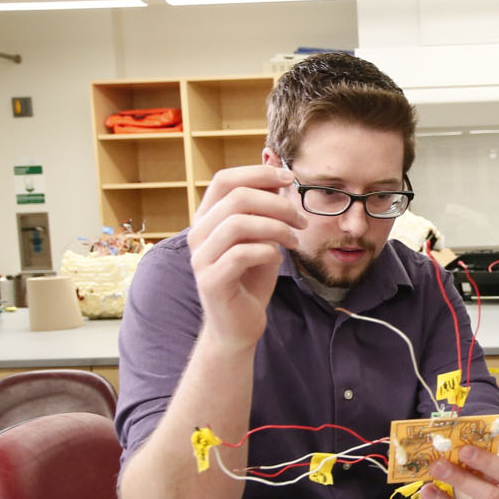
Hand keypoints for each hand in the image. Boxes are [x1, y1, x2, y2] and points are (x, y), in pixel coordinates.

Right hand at [187, 165, 306, 349]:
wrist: (239, 325)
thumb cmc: (251, 277)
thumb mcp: (262, 236)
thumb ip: (264, 209)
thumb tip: (279, 176)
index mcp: (207, 218)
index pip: (225, 179)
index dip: (259, 173)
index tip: (290, 179)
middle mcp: (198, 234)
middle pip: (237, 197)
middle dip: (277, 204)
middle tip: (300, 220)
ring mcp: (201, 257)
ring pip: (239, 223)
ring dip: (276, 227)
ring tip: (293, 240)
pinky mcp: (211, 280)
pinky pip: (241, 254)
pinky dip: (268, 251)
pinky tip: (278, 257)